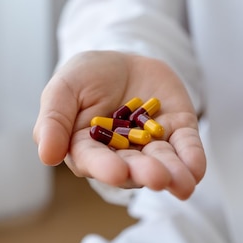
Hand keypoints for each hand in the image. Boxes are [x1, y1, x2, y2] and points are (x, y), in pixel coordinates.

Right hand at [33, 50, 205, 199]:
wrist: (123, 60)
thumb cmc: (87, 77)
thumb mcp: (64, 88)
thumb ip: (53, 120)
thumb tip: (47, 156)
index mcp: (87, 147)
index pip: (94, 160)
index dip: (105, 167)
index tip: (116, 172)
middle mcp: (120, 153)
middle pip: (132, 166)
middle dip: (145, 172)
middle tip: (157, 177)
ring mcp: (151, 143)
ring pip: (162, 162)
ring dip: (174, 173)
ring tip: (183, 183)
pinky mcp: (177, 131)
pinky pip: (186, 147)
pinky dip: (191, 158)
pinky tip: (196, 170)